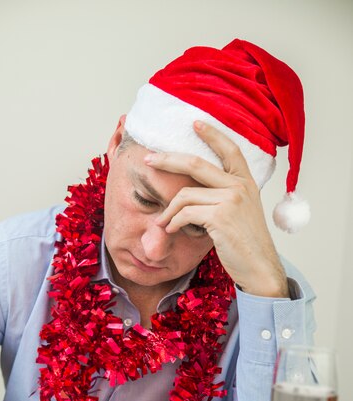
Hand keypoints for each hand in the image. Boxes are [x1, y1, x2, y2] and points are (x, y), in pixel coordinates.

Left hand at [144, 121, 288, 297]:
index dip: (212, 134)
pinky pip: (185, 213)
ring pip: (185, 194)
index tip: (195, 123)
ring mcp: (231, 200)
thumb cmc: (246, 245)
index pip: (230, 150)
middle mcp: (240, 186)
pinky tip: (171, 229)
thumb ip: (223, 197)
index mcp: (246, 183)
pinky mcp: (220, 216)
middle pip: (196, 163)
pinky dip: (173, 222)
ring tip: (162, 222)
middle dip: (167, 160)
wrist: (259, 267)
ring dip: (168, 210)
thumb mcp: (241, 213)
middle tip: (149, 159)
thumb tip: (192, 193)